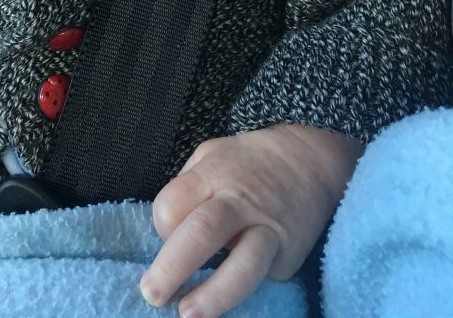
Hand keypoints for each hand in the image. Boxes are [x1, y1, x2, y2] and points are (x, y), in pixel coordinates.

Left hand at [140, 123, 362, 317]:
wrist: (306, 161)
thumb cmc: (245, 162)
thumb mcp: (209, 155)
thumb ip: (188, 188)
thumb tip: (168, 234)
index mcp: (213, 174)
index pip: (174, 203)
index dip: (162, 225)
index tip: (166, 234)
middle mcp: (240, 203)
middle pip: (202, 233)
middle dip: (172, 267)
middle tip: (152, 294)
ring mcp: (268, 231)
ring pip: (242, 268)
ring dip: (212, 296)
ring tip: (188, 315)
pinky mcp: (288, 258)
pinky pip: (258, 280)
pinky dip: (234, 292)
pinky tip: (221, 299)